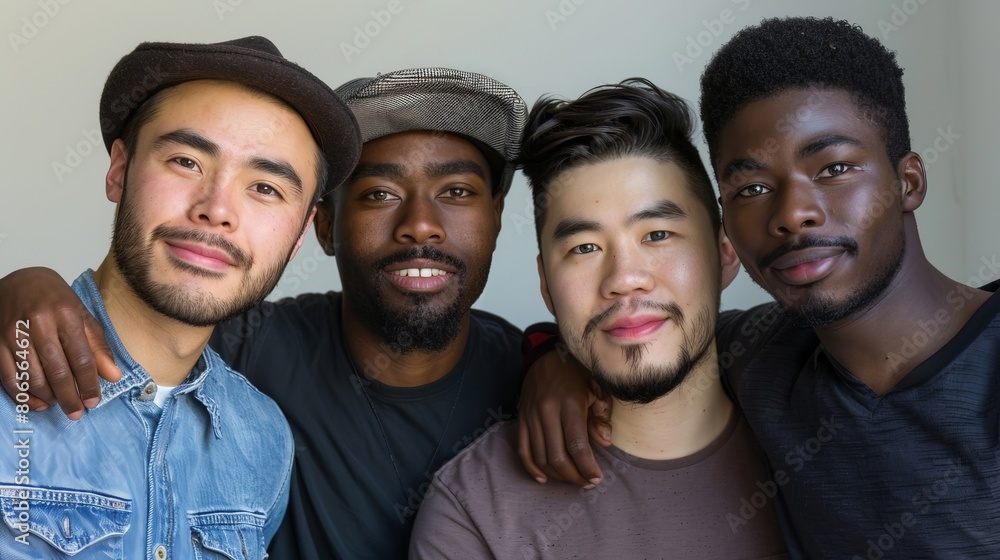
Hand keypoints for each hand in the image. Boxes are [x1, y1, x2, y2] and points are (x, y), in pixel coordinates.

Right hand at [0, 267, 121, 419]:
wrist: (19, 280)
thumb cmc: (56, 300)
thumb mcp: (82, 315)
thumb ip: (98, 346)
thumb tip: (114, 376)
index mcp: (65, 314)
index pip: (81, 357)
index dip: (89, 382)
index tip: (94, 401)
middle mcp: (38, 323)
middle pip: (56, 370)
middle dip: (69, 396)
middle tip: (77, 413)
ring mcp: (14, 333)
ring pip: (32, 376)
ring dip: (48, 396)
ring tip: (60, 405)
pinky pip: (9, 376)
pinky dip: (24, 394)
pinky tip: (38, 402)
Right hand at [517, 344, 611, 487]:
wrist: (546, 355)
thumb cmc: (577, 372)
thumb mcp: (597, 387)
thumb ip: (601, 414)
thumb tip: (603, 442)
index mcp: (569, 403)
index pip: (577, 446)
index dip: (587, 468)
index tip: (596, 479)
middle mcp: (547, 411)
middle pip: (557, 456)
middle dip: (574, 476)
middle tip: (586, 483)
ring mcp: (531, 416)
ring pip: (540, 457)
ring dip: (556, 475)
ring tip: (572, 480)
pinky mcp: (521, 418)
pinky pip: (522, 449)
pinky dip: (532, 468)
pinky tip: (544, 478)